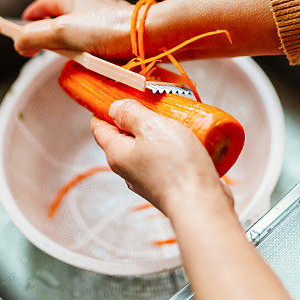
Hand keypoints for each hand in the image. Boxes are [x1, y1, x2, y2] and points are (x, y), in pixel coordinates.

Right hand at [14, 0, 132, 57]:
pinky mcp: (120, 36)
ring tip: (69, 58)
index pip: (47, 2)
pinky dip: (92, 53)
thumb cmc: (110, 29)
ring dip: (73, 45)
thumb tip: (19, 42)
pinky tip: (92, 64)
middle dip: (51, 32)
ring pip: (83, 32)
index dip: (32, 14)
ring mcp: (107, 21)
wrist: (150, 36)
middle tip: (43, 47)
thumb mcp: (63, 31)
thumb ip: (37, 36)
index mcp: (76, 0)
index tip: (21, 25)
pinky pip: (100, 44)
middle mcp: (92, 8)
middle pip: (64, 18)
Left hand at [91, 99, 232, 217]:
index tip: (119, 95)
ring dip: (157, 134)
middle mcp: (127, 169)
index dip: (105, 109)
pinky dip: (171, 149)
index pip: (99, 128)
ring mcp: (146, 180)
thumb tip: (114, 108)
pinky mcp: (166, 186)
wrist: (200, 204)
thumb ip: (130, 114)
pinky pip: (163, 160)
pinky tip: (187, 142)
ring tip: (176, 121)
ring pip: (145, 148)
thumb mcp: (151, 127)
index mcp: (117, 154)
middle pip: (124, 137)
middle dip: (137, 119)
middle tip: (155, 104)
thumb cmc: (176, 165)